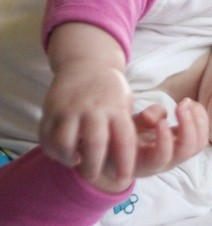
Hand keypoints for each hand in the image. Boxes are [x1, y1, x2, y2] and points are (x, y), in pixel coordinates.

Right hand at [40, 62, 136, 182]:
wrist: (86, 63)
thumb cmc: (111, 91)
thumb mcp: (126, 103)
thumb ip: (127, 127)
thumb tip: (133, 156)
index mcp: (117, 109)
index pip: (125, 140)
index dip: (125, 163)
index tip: (124, 180)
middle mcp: (94, 109)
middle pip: (94, 144)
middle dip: (94, 167)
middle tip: (94, 176)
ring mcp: (70, 108)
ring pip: (65, 142)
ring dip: (69, 158)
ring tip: (75, 162)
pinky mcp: (51, 108)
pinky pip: (46, 136)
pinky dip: (51, 150)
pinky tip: (61, 152)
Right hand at [90, 98, 208, 192]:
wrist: (125, 149)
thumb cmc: (121, 138)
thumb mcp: (124, 128)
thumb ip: (138, 122)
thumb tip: (153, 119)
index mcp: (147, 161)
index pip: (162, 156)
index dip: (164, 139)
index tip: (161, 120)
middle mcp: (167, 161)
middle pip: (187, 150)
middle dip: (189, 125)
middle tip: (181, 104)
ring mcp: (178, 154)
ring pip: (199, 143)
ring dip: (198, 120)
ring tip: (187, 102)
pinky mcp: (185, 144)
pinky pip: (201, 135)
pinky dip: (200, 118)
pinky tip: (191, 104)